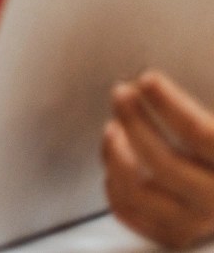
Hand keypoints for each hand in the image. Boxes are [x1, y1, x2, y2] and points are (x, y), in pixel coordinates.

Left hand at [104, 70, 213, 248]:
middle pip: (165, 163)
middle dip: (135, 122)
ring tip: (113, 126)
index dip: (170, 104)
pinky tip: (116, 156)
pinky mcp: (170, 234)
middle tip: (122, 93)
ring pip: (137, 191)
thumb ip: (193, 117)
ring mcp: (193, 223)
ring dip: (115, 153)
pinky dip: (112, 180)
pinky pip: (127, 209)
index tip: (148, 79)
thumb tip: (151, 81)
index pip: (200, 134)